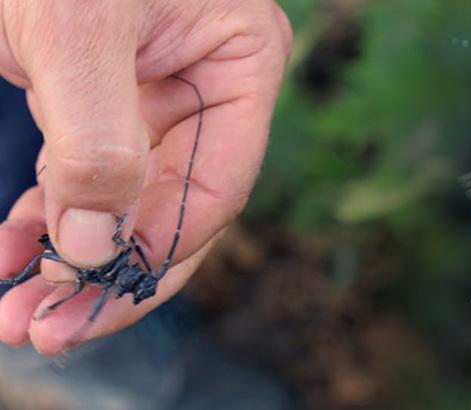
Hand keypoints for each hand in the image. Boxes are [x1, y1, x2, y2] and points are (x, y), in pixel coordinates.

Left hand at [0, 0, 291, 353]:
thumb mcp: (76, 30)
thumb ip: (100, 139)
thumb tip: (96, 248)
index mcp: (239, 61)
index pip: (214, 184)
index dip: (155, 253)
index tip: (88, 301)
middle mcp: (210, 86)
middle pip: (171, 206)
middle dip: (108, 273)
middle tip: (45, 331)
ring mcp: (160, 95)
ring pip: (127, 201)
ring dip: (71, 257)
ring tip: (18, 312)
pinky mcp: (110, 99)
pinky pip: (91, 174)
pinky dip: (49, 216)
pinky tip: (13, 253)